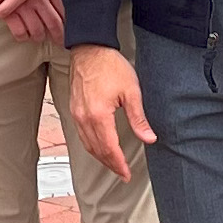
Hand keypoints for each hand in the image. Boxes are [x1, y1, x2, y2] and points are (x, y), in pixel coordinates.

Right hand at [1, 0, 67, 44]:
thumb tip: (65, 8)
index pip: (63, 12)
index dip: (67, 25)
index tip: (68, 31)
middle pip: (54, 24)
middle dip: (58, 36)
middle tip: (58, 41)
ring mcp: (24, 6)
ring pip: (37, 31)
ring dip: (39, 37)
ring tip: (38, 36)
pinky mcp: (9, 12)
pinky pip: (20, 32)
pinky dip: (23, 37)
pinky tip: (23, 34)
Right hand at [67, 43, 151, 172]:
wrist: (90, 48)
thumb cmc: (109, 65)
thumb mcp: (131, 91)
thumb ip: (138, 118)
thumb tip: (148, 137)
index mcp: (99, 115)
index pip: (109, 148)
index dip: (119, 164)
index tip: (126, 174)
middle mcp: (84, 118)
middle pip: (97, 150)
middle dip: (110, 164)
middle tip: (122, 173)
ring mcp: (76, 114)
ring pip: (87, 144)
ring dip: (100, 157)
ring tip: (113, 164)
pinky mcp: (74, 109)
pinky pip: (81, 135)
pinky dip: (91, 146)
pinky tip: (99, 147)